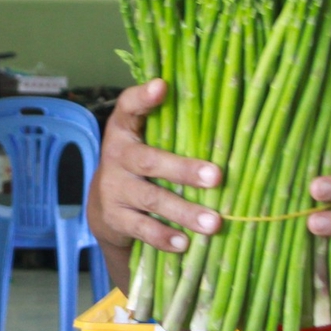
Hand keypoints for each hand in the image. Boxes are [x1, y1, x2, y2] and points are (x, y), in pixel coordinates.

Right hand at [85, 79, 222, 257]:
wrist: (104, 207)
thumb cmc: (141, 166)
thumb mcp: (147, 141)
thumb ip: (172, 127)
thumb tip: (226, 109)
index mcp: (125, 129)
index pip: (128, 106)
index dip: (143, 97)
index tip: (162, 86)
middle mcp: (116, 155)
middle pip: (149, 160)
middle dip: (184, 169)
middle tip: (216, 176)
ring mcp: (113, 188)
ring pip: (151, 198)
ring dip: (184, 211)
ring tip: (214, 223)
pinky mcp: (114, 218)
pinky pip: (141, 228)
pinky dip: (164, 237)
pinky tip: (186, 243)